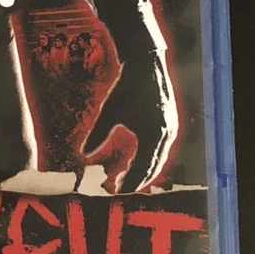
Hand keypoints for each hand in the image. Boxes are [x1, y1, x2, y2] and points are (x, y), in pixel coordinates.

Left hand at [82, 50, 177, 192]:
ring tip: (126, 177)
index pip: (142, 168)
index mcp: (153, 136)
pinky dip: (150, 157)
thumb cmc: (126, 88)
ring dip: (143, 169)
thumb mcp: (109, 112)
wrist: (146, 64)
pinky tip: (137, 159)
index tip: (115, 189)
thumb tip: (83, 154)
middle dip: (137, 179)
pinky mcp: (170, 122)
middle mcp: (167, 136)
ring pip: (158, 158)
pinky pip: (161, 148)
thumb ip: (97, 135)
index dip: (130, 181)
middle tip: (119, 187)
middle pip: (153, 167)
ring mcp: (171, 129)